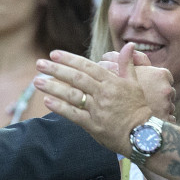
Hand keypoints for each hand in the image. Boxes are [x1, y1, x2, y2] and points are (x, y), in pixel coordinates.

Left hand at [35, 45, 162, 154]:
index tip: (53, 54)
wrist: (143, 134)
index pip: (87, 67)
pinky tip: (47, 101)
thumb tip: (129, 45)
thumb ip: (127, 64)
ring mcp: (98, 110)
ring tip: (36, 82)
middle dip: (55, 70)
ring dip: (53, 87)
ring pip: (72, 95)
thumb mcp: (135, 83)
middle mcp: (103, 94)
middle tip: (38, 63)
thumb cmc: (138, 108)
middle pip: (76, 78)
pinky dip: (60, 108)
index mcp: (112, 82)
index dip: (69, 59)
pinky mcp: (94, 126)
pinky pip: (74, 115)